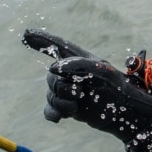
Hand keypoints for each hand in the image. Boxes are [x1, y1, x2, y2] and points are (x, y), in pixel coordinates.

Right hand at [23, 30, 151, 143]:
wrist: (125, 112)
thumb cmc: (117, 87)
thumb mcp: (101, 70)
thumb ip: (76, 64)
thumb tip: (53, 68)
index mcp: (79, 60)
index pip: (57, 46)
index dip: (41, 40)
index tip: (26, 34)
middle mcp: (71, 74)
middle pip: (50, 78)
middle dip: (61, 87)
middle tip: (80, 92)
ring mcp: (68, 91)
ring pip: (50, 96)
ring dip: (62, 103)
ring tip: (78, 105)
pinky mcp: (68, 107)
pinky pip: (50, 110)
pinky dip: (53, 113)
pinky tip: (60, 117)